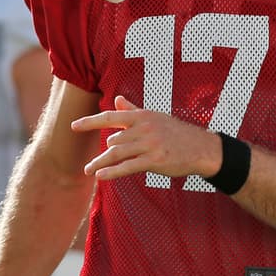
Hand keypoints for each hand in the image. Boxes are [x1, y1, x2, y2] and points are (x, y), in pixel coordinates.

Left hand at [71, 94, 218, 180]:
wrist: (201, 148)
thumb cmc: (175, 132)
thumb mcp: (154, 118)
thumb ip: (133, 110)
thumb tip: (117, 99)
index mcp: (142, 116)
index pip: (110, 117)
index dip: (90, 121)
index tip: (74, 125)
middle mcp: (144, 128)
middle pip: (113, 141)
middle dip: (104, 153)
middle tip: (91, 164)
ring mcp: (149, 144)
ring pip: (117, 153)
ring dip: (101, 163)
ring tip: (89, 170)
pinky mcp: (154, 160)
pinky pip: (128, 166)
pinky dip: (112, 172)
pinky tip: (100, 175)